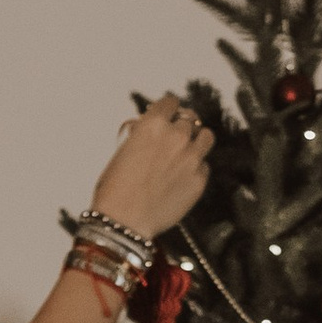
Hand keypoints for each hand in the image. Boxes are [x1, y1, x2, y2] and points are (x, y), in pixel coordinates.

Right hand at [91, 93, 211, 240]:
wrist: (125, 220)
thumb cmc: (116, 188)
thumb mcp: (122, 149)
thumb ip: (141, 134)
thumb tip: (150, 129)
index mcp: (153, 124)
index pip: (171, 102)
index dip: (169, 108)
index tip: (169, 113)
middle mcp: (176, 137)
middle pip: (190, 119)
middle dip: (181, 126)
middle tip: (175, 136)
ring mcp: (191, 158)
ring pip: (206, 137)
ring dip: (197, 140)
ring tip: (188, 150)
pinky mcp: (199, 180)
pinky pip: (204, 166)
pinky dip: (196, 168)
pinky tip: (183, 176)